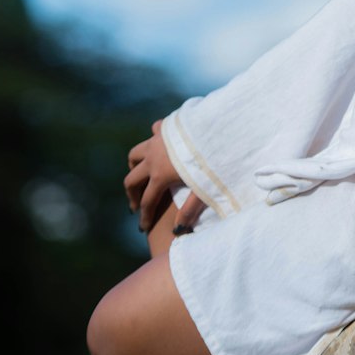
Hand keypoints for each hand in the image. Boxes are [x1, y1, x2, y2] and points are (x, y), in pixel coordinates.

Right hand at [125, 120, 204, 234]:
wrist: (222, 127)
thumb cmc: (214, 161)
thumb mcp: (203, 189)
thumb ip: (190, 209)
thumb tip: (177, 230)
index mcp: (160, 175)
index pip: (147, 201)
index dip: (144, 217)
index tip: (143, 228)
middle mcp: (153, 156)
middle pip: (132, 179)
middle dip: (133, 195)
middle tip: (137, 206)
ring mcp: (157, 139)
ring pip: (135, 154)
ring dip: (135, 167)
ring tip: (142, 175)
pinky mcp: (167, 125)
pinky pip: (153, 132)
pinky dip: (152, 141)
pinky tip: (160, 146)